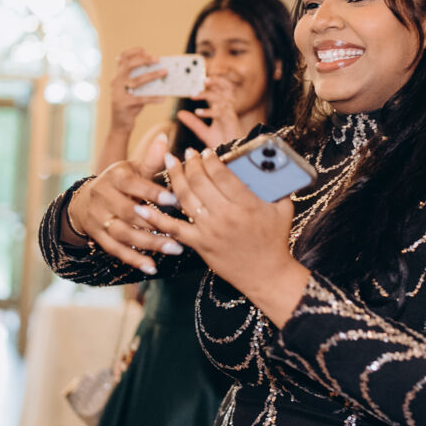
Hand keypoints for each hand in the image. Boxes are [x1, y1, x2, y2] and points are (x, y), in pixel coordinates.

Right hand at [68, 133, 183, 272]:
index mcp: (115, 177)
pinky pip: (115, 249)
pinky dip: (133, 259)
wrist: (84, 200)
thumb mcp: (132, 169)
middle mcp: (102, 196)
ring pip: (123, 233)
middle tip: (181, 232)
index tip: (174, 199)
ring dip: (149, 244)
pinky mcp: (97, 235)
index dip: (153, 192)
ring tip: (174, 249)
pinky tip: (152, 267)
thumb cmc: (120, 182)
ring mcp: (98, 218)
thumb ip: (150, 160)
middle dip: (155, 223)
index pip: (134, 185)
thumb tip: (165, 137)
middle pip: (129, 213)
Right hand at [110, 48, 167, 131]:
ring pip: (137, 81)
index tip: (144, 50)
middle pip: (128, 66)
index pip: (122, 58)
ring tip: (165, 72)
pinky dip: (153, 98)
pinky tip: (163, 98)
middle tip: (158, 59)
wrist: (120, 124)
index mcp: (117, 76)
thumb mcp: (133, 90)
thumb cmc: (131, 104)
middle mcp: (115, 82)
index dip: (133, 52)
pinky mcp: (124, 105)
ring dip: (153, 75)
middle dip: (144, 60)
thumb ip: (139, 79)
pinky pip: (142, 99)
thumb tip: (159, 69)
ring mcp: (118, 94)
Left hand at [140, 147, 306, 326]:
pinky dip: (156, 217)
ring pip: (185, 198)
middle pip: (199, 181)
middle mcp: (225, 216)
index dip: (211, 159)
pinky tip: (143, 205)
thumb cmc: (276, 239)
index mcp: (246, 204)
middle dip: (190, 163)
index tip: (206, 151)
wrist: (267, 274)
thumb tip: (266, 163)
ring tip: (169, 163)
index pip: (222, 173)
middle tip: (186, 153)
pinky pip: (174, 228)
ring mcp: (209, 231)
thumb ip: (276, 184)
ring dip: (174, 177)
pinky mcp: (199, 244)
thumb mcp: (283, 208)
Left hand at [176, 76, 244, 148]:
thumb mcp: (203, 132)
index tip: (201, 80)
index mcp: (222, 109)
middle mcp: (227, 109)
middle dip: (215, 82)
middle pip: (225, 89)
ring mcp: (230, 115)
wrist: (231, 155)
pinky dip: (208, 112)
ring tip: (194, 95)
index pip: (220, 90)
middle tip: (203, 80)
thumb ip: (193, 122)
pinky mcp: (231, 122)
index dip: (213, 83)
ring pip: (221, 99)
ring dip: (207, 95)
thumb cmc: (222, 143)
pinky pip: (220, 113)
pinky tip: (197, 113)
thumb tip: (180, 113)